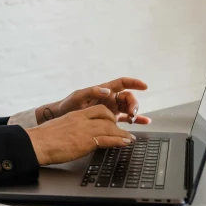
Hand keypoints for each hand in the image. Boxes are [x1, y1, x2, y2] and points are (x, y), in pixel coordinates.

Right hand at [25, 105, 133, 164]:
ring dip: (122, 133)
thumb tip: (76, 135)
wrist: (37, 144)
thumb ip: (71, 128)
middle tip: (122, 130)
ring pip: (110, 127)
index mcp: (75, 115)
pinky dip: (119, 140)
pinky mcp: (87, 141)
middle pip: (106, 115)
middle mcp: (82, 119)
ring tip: (129, 138)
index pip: (97, 110)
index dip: (108, 115)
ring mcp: (85, 129)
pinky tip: (125, 143)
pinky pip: (108, 138)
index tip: (113, 121)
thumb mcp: (60, 128)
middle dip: (117, 122)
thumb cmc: (44, 139)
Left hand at [37, 77, 151, 124]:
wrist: (61, 118)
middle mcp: (110, 99)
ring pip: (128, 108)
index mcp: (103, 90)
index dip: (133, 83)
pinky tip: (144, 122)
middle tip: (132, 113)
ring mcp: (111, 109)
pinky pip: (125, 119)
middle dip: (133, 103)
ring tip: (133, 119)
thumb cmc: (68, 105)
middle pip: (128, 97)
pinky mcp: (110, 119)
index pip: (122, 83)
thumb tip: (107, 91)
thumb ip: (92, 92)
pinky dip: (136, 120)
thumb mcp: (78, 97)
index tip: (144, 86)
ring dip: (134, 112)